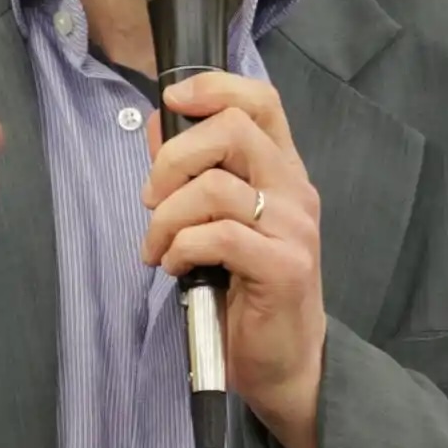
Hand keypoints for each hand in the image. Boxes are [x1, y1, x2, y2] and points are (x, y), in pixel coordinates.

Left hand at [140, 72, 324, 447]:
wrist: (286, 361)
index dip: (214, 86)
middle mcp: (296, 190)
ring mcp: (294, 228)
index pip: (261, 99)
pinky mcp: (284, 267)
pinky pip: (218, 237)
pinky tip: (175, 267)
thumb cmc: (249, 290)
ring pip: (214, 188)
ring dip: (166, 218)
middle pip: (233, 130)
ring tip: (157, 248)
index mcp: (283, 170)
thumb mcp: (220, 221)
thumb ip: (194, 171)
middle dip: (174, 159)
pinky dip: (180, 249)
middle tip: (152, 198)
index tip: (173, 100)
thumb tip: (160, 124)